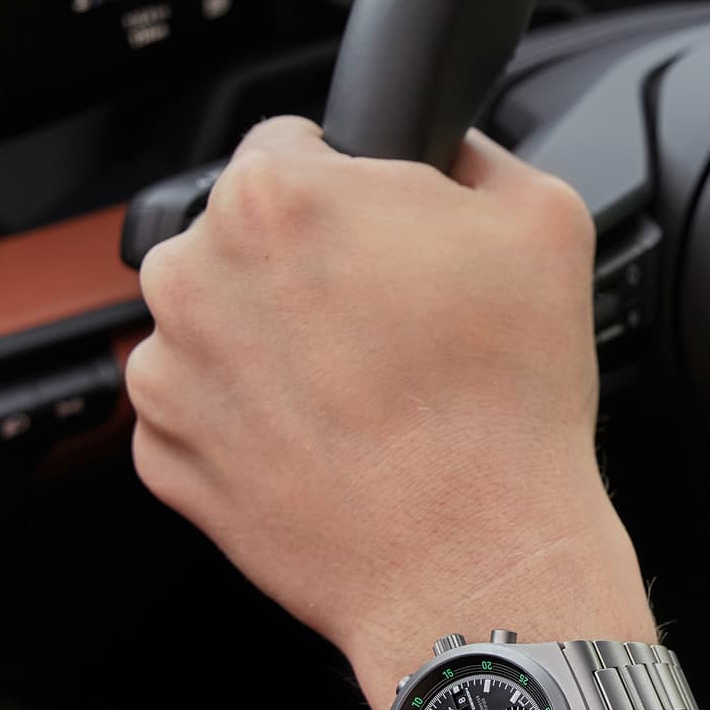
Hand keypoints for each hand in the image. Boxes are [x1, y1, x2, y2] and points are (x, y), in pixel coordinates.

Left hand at [128, 117, 703, 709]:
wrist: (474, 563)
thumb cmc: (508, 403)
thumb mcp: (546, 221)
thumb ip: (477, 154)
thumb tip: (446, 151)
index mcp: (272, 196)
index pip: (292, 145)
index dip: (354, 189)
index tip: (390, 242)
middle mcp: (194, 273)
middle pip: (244, 235)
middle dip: (307, 266)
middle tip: (390, 325)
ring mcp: (170, 370)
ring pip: (220, 321)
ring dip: (274, 340)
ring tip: (363, 393)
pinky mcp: (163, 456)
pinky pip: (205, 408)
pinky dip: (254, 420)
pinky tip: (329, 443)